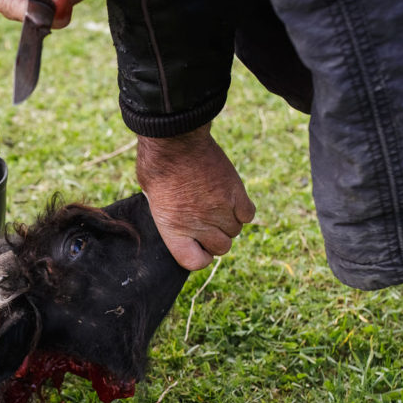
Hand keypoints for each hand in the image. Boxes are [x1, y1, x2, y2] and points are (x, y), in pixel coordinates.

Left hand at [136, 126, 256, 269]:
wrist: (174, 140)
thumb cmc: (157, 168)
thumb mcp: (153, 201)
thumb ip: (172, 221)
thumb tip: (185, 228)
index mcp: (174, 230)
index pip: (197, 263)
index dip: (200, 257)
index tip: (199, 247)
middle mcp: (199, 224)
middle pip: (222, 248)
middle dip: (216, 238)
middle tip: (209, 222)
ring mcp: (220, 208)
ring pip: (236, 230)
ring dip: (228, 222)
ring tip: (217, 206)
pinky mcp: (235, 192)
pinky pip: (248, 214)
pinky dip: (242, 210)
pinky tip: (232, 200)